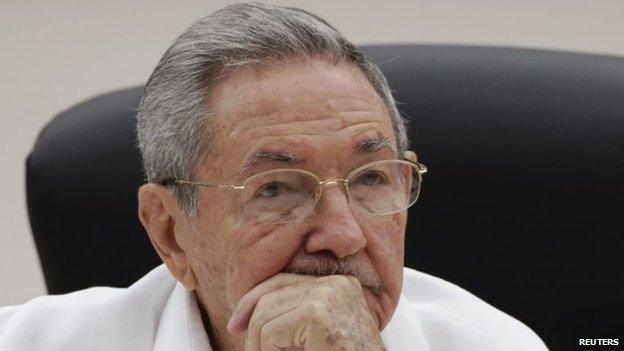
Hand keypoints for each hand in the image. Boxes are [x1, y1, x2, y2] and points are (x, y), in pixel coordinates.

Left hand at [227, 273, 384, 350]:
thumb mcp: (315, 335)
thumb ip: (293, 319)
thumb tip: (245, 317)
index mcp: (340, 286)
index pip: (284, 281)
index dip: (254, 300)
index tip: (236, 324)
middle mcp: (336, 284)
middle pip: (272, 292)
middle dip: (251, 323)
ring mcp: (329, 295)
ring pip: (265, 313)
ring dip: (259, 344)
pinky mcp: (317, 314)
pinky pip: (270, 331)